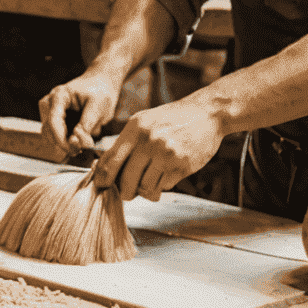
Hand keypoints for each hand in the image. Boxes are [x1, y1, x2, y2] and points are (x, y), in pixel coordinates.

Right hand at [39, 71, 124, 159]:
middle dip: (65, 143)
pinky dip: (67, 141)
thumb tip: (76, 141)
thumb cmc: (99, 92)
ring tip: (84, 141)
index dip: (61, 139)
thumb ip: (87, 123)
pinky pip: (56, 136)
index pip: (53, 121)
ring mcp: (49, 112)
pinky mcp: (54, 120)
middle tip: (84, 148)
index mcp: (59, 96)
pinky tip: (80, 138)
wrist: (100, 85)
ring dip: (66, 143)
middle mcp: (49, 104)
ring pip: (50, 136)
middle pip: (49, 131)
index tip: (75, 149)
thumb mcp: (99, 106)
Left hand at [89, 98, 222, 201]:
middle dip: (124, 192)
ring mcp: (166, 154)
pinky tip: (167, 174)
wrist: (206, 113)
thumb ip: (125, 143)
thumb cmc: (170, 119)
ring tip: (149, 184)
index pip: (110, 160)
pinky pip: (164, 187)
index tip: (101, 186)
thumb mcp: (143, 122)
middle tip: (127, 193)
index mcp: (135, 129)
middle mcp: (148, 141)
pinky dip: (162, 185)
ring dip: (145, 191)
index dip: (103, 178)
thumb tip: (104, 167)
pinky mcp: (182, 165)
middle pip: (126, 180)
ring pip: (145, 188)